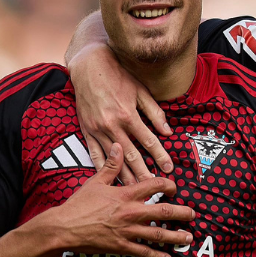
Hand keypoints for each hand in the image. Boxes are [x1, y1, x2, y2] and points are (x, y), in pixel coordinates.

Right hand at [37, 144, 194, 256]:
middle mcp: (131, 212)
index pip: (156, 185)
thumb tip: (118, 146)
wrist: (62, 228)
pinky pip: (143, 252)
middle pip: (165, 211)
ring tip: (188, 238)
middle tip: (193, 215)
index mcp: (126, 194)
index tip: (175, 189)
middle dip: (182, 213)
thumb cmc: (78, 204)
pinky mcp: (121, 246)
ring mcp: (127, 231)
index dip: (170, 185)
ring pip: (158, 234)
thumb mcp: (95, 182)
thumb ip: (111, 165)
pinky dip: (156, 256)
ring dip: (176, 237)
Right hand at [68, 41, 173, 182]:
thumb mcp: (140, 90)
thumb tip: (168, 131)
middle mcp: (112, 124)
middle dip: (144, 173)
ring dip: (124, 175)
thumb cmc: (118, 76)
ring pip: (113, 158)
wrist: (88, 66)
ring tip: (134, 189)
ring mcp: (97, 129)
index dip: (160, 156)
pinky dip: (101, 167)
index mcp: (128, 114)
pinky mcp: (86, 130)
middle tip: (154, 189)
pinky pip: (94, 153)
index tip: (169, 168)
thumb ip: (154, 112)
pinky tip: (109, 179)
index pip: (149, 141)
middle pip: (132, 155)